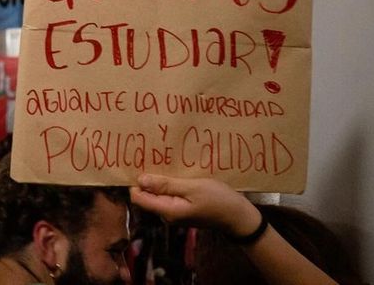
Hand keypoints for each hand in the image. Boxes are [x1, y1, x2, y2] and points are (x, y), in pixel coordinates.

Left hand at [129, 173, 261, 237]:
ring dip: (158, 180)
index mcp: (167, 210)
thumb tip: (140, 180)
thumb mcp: (192, 188)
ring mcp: (175, 212)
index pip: (138, 197)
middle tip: (149, 157)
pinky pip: (168, 195)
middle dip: (147, 178)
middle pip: (146, 195)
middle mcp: (167, 214)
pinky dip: (168, 183)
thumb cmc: (218, 199)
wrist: (239, 216)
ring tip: (161, 160)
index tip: (137, 163)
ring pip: (158, 194)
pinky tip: (174, 172)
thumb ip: (166, 185)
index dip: (135, 181)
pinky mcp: (182, 208)